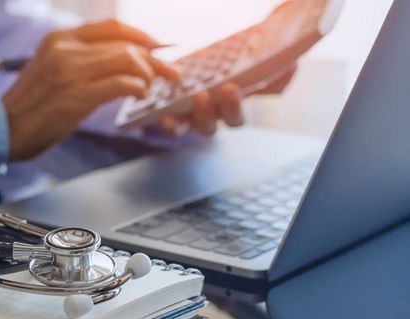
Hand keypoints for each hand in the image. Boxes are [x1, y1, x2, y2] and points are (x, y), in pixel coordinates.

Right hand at [2, 20, 179, 160]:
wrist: (4, 130)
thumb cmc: (31, 106)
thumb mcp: (50, 70)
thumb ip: (79, 60)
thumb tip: (119, 62)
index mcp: (59, 39)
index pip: (112, 28)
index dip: (141, 36)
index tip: (158, 48)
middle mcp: (65, 50)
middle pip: (125, 45)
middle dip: (155, 59)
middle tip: (171, 73)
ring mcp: (70, 72)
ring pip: (127, 61)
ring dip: (148, 75)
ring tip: (151, 88)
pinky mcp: (76, 96)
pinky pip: (121, 84)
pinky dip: (137, 89)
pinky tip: (139, 96)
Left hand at [157, 64, 297, 136]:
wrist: (212, 58)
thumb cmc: (238, 67)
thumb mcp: (260, 68)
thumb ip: (276, 74)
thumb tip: (289, 69)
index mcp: (230, 111)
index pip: (233, 119)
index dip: (231, 107)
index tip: (230, 87)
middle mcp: (208, 118)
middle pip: (207, 127)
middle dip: (207, 113)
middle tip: (204, 94)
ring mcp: (186, 115)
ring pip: (184, 126)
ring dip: (181, 117)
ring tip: (183, 99)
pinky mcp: (167, 108)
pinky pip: (164, 119)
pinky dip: (162, 116)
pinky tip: (161, 103)